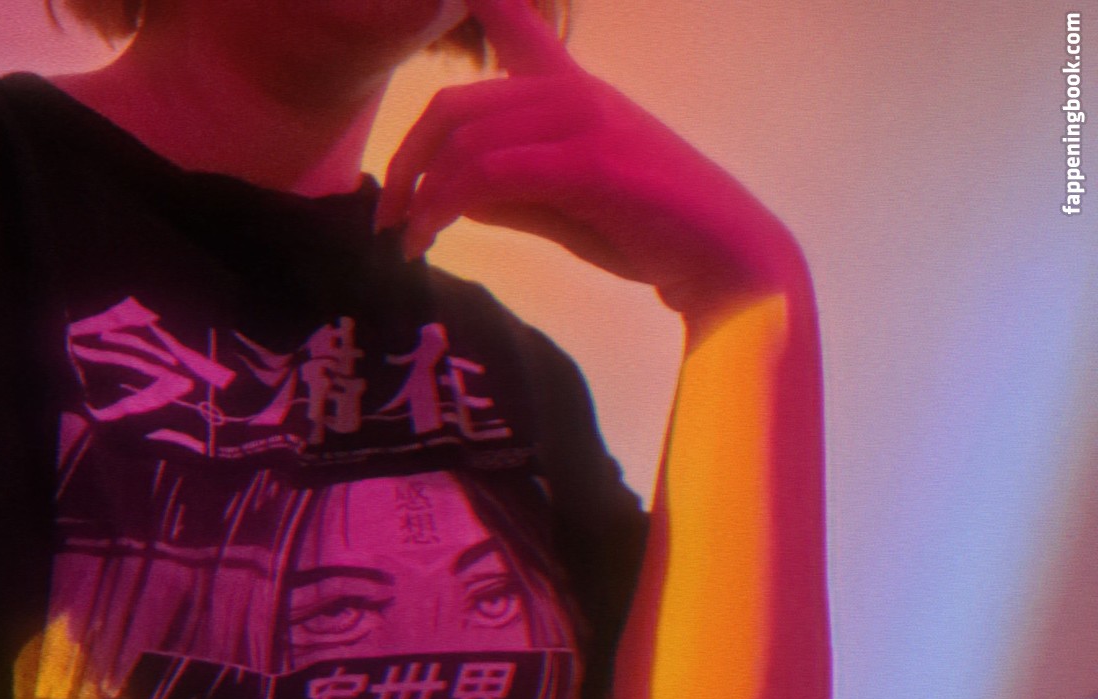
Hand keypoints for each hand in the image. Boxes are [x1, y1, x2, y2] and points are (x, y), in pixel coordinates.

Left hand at [373, 0, 807, 326]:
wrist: (724, 259)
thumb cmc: (646, 232)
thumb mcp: (564, 207)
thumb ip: (511, 194)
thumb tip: (453, 195)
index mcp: (570, 92)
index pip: (514, 24)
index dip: (482, 0)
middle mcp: (574, 93)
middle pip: (454, 106)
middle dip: (406, 162)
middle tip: (388, 213)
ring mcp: (585, 122)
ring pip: (465, 142)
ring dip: (420, 196)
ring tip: (407, 239)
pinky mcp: (591, 163)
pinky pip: (490, 174)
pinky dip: (444, 207)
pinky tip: (428, 236)